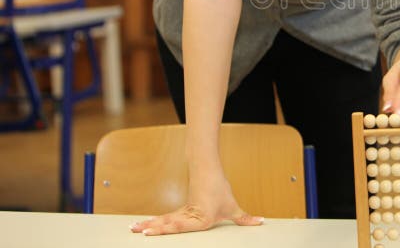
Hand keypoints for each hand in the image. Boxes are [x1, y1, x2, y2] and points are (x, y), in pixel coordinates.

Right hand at [129, 171, 262, 234]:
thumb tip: (261, 222)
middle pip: (168, 223)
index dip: (166, 229)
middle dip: (152, 229)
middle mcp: (189, 217)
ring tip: (132, 229)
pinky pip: (164, 220)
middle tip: (137, 232)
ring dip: (148, 225)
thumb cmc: (221, 191)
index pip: (181, 226)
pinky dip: (152, 224)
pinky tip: (141, 227)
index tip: (151, 231)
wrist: (210, 172)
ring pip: (163, 221)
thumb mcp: (233, 208)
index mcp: (201, 219)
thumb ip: (245, 219)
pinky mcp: (179, 213)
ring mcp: (182, 214)